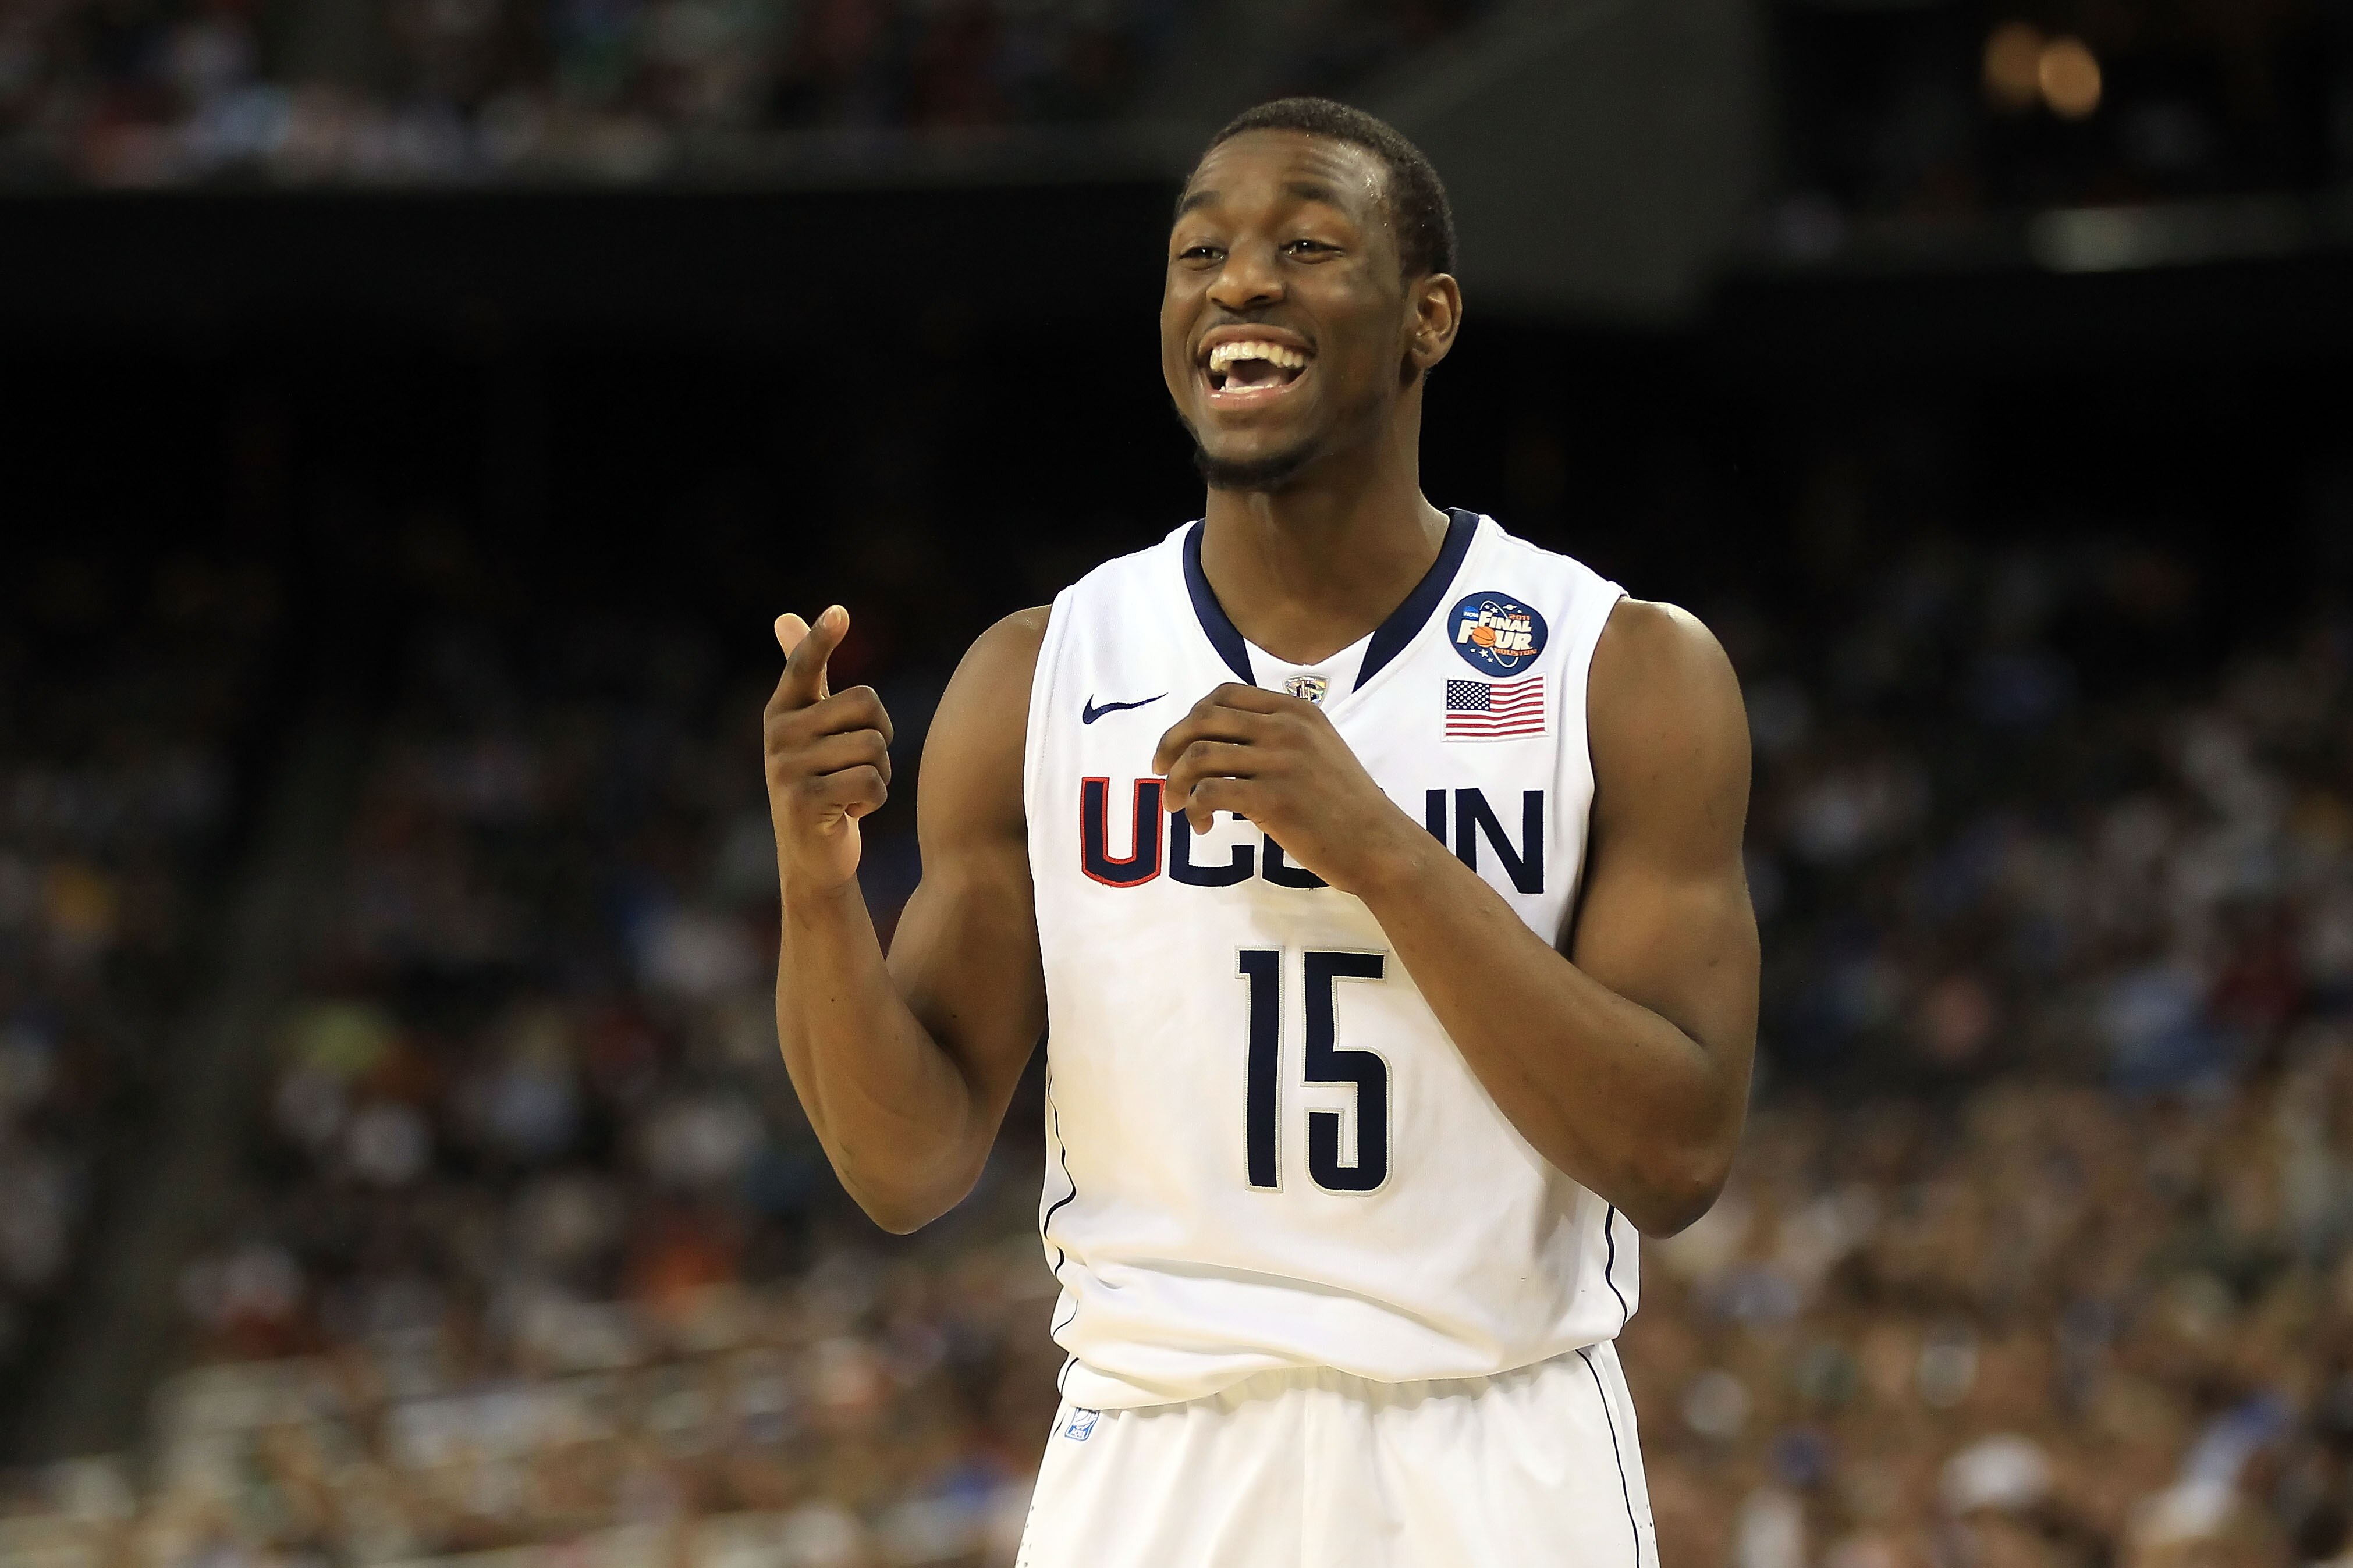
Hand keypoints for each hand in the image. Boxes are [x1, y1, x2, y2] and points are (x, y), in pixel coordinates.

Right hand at [764, 606, 894, 894]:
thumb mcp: (812, 728)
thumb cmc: (822, 782)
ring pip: (874, 747)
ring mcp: (787, 769)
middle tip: (856, 764)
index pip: (803, 666)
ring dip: (879, 774)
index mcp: (783, 710)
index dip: (821, 639)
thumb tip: (785, 616)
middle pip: (867, 704)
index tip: (840, 613)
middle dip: (880, 736)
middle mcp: (778, 734)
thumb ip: (805, 675)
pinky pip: (870, 783)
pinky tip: (849, 813)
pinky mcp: (803, 803)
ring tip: (850, 791)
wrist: (813, 857)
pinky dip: (875, 801)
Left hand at [1151, 683, 1417, 895]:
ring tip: (1178, 805)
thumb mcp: (1319, 749)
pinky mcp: (1272, 799)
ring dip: (1176, 782)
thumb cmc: (1346, 805)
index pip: (1224, 694)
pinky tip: (1203, 826)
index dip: (1190, 717)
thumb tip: (1219, 742)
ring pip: (1198, 756)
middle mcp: (1286, 727)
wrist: (1378, 844)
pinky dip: (1194, 808)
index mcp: (1296, 709)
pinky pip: (1209, 792)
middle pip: (1202, 719)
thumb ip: (1278, 735)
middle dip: (1170, 746)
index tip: (1178, 745)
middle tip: (1161, 774)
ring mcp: (1280, 761)